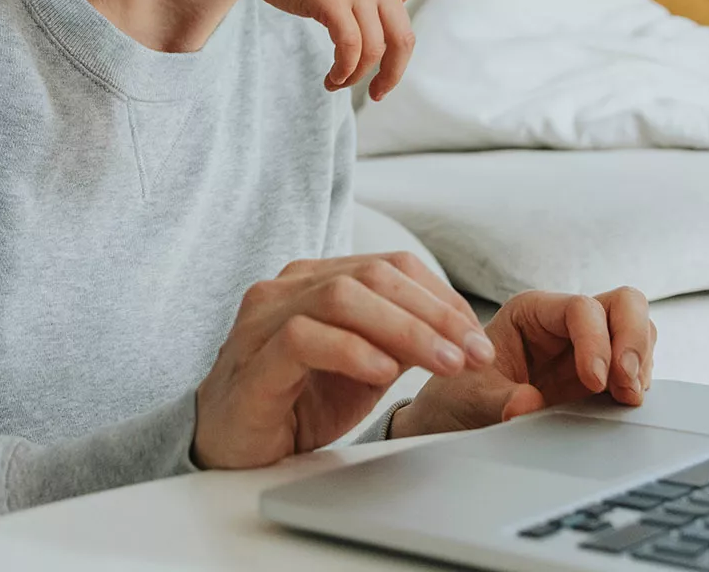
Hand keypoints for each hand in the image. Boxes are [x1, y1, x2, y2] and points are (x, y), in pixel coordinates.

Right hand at [194, 253, 494, 469]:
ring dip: (406, 329)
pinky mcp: (252, 361)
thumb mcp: (362, 367)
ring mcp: (263, 320)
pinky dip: (352, 351)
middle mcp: (285, 289)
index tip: (476, 337)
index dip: (441, 296)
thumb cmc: (294, 401)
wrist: (232, 444)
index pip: (388, 265)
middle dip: (434, 313)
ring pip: (340, 297)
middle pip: (371, 275)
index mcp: (313, 281)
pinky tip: (384, 373)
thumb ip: (398, 341)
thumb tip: (458, 333)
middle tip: (474, 352)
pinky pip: (303, 339)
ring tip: (444, 363)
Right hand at [244, 0, 493, 99]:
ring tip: (336, 82)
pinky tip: (331, 78)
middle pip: (403, 39)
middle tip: (377, 94)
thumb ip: (357, 10)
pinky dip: (344, 71)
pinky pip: (350, 49)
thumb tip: (363, 56)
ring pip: (374, 50)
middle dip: (392, 74)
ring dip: (357, 76)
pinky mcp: (333, 2)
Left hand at [392, 288, 656, 437]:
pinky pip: (637, 364)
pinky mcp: (602, 374)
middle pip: (624, 305)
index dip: (596, 341)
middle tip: (626, 385)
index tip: (594, 382)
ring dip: (641, 363)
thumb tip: (527, 405)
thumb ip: (499, 401)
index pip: (581, 308)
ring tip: (626, 398)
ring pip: (639, 330)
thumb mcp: (472, 399)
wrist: (459, 417)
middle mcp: (564, 322)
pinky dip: (639, 381)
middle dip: (633, 341)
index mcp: (530, 312)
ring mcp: (588, 345)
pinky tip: (625, 403)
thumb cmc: (461, 395)